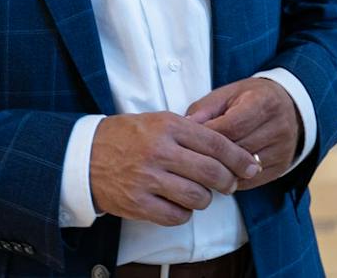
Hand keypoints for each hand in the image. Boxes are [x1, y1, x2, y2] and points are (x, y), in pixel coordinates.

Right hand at [88, 111, 259, 225]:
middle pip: (211, 172)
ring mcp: (148, 179)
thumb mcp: (158, 120)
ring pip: (197, 197)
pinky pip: (175, 215)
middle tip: (231, 184)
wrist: (85, 156)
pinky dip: (184, 213)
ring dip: (205, 199)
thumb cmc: (127, 136)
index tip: (251, 165)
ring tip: (201, 194)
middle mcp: (160, 151)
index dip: (239, 157)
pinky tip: (180, 204)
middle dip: (229, 181)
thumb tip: (228, 148)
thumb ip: (190, 131)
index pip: (216, 143)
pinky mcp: (138, 203)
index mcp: (169, 126)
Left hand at [187, 77, 299, 190]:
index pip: (231, 127)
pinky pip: (251, 181)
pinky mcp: (282, 166)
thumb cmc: (253, 99)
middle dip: (211, 155)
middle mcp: (278, 127)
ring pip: (243, 169)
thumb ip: (205, 109)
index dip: (206, 136)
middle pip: (237, 150)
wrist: (289, 107)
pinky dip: (233, 178)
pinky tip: (222, 172)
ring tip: (204, 165)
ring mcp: (282, 149)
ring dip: (221, 170)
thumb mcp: (228, 94)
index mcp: (263, 103)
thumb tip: (184, 127)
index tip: (188, 140)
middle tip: (191, 157)